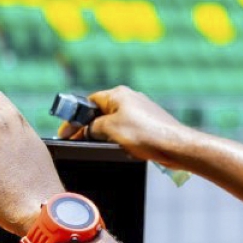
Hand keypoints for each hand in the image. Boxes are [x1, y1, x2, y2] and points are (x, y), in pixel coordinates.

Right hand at [58, 85, 190, 169]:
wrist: (175, 146)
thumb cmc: (146, 134)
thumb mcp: (109, 129)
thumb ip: (92, 128)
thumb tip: (86, 131)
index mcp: (118, 94)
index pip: (88, 102)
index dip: (76, 118)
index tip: (67, 132)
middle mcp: (129, 99)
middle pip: (100, 112)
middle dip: (89, 127)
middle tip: (78, 141)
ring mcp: (139, 111)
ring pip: (113, 122)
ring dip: (104, 134)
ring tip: (99, 146)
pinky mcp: (147, 124)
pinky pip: (126, 130)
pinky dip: (118, 138)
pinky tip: (119, 148)